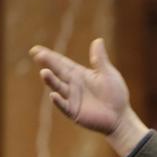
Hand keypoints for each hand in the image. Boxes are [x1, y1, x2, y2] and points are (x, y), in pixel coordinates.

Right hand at [30, 38, 148, 156]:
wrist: (120, 117)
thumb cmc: (115, 94)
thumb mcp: (108, 74)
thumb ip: (100, 59)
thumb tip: (98, 40)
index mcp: (79, 74)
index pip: (62, 63)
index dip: (50, 56)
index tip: (36, 49)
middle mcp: (73, 85)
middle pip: (58, 72)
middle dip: (48, 64)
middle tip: (37, 55)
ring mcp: (72, 99)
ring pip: (59, 88)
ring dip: (51, 81)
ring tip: (44, 73)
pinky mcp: (74, 112)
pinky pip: (64, 106)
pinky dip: (58, 101)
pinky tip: (53, 95)